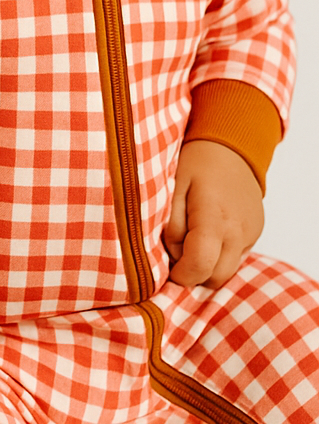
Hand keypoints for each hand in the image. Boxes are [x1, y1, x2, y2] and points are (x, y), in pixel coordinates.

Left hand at [164, 140, 263, 287]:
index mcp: (214, 218)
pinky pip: (237, 258)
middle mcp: (238, 231)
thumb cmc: (196, 162)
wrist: (231, 146)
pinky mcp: (256, 233)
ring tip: (188, 243)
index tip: (168, 270)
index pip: (200, 265)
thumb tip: (173, 255)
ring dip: (207, 267)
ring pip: (228, 271)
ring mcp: (250, 234)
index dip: (181, 275)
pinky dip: (219, 257)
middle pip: (216, 277)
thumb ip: (172, 224)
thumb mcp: (172, 187)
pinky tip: (204, 237)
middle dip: (193, 274)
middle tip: (175, 256)